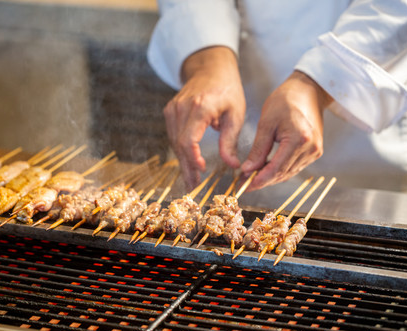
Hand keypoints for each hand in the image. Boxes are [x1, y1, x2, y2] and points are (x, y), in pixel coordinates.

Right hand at [163, 46, 245, 188]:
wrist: (211, 68)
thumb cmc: (227, 89)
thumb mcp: (236, 114)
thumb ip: (230, 141)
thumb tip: (232, 166)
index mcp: (200, 107)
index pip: (189, 139)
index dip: (193, 158)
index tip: (201, 171)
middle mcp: (181, 108)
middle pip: (179, 145)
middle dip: (187, 167)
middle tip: (194, 186)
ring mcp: (173, 109)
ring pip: (174, 143)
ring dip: (183, 162)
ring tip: (191, 180)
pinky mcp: (170, 112)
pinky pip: (173, 136)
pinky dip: (180, 151)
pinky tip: (188, 164)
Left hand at [241, 71, 332, 190]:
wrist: (308, 91)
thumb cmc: (285, 101)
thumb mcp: (266, 123)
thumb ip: (258, 149)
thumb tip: (247, 170)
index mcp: (298, 139)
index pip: (276, 168)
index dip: (259, 180)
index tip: (243, 186)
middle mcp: (310, 148)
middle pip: (282, 174)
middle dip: (262, 180)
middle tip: (243, 183)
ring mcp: (315, 151)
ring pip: (289, 173)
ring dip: (270, 177)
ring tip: (252, 176)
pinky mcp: (315, 151)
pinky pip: (295, 167)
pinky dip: (280, 170)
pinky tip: (266, 169)